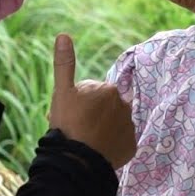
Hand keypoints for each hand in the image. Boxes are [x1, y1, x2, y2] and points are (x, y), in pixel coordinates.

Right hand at [47, 33, 136, 168]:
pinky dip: (111, 145)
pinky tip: (99, 150)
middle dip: (92, 115)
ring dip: (103, 130)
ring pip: (114, 124)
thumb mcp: (62, 92)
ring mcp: (130, 127)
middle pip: (105, 108)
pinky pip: (121, 142)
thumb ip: (64, 64)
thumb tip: (63, 35)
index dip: (79, 104)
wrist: (78, 161)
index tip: (71, 116)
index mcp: (108, 90)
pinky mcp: (132, 146)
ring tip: (87, 142)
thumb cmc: (68, 125)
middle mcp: (124, 105)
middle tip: (77, 129)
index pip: (92, 93)